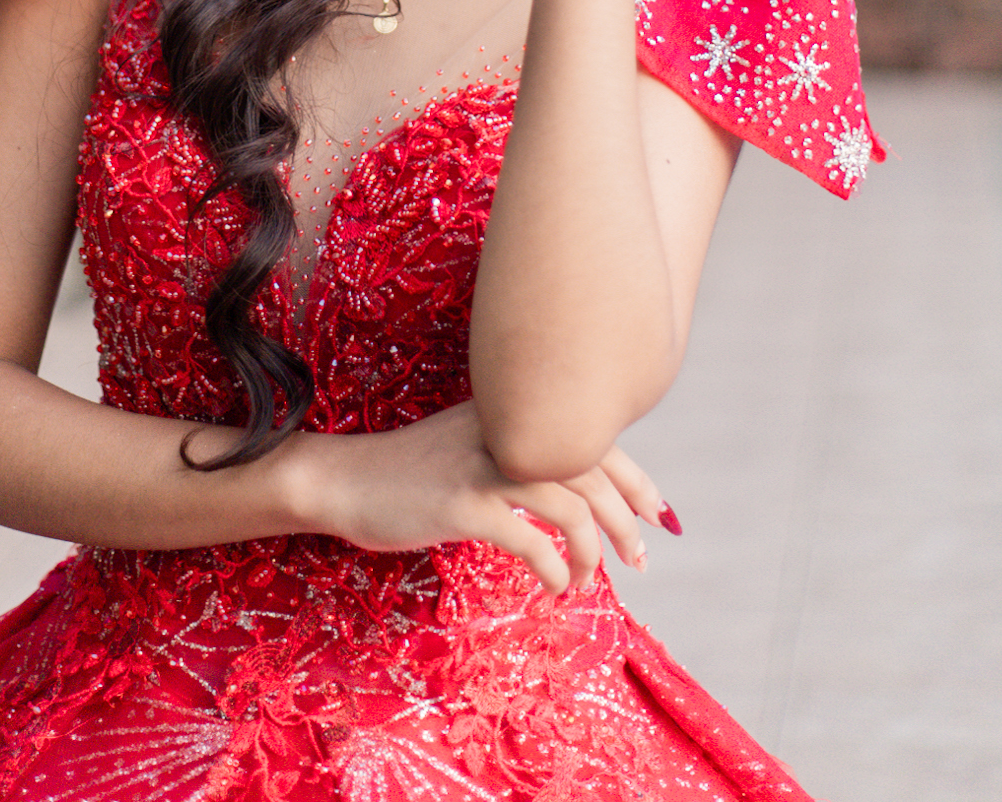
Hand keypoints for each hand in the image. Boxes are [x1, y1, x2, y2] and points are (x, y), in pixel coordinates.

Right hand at [299, 400, 670, 596]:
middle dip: (626, 519)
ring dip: (591, 551)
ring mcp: (483, 466)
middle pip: (591, 469)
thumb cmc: (409, 473)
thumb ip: (517, 453)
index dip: (634, 477)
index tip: (657, 514)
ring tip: (585, 578)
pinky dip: (553, 567)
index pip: (592, 436)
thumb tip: (576, 484)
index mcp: (510, 414)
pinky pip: (531, 539)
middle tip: (638, 558)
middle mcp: (504, 431)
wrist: (344, 478)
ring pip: (570, 504)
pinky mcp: (462, 503)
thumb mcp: (471, 447)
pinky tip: (552, 585)